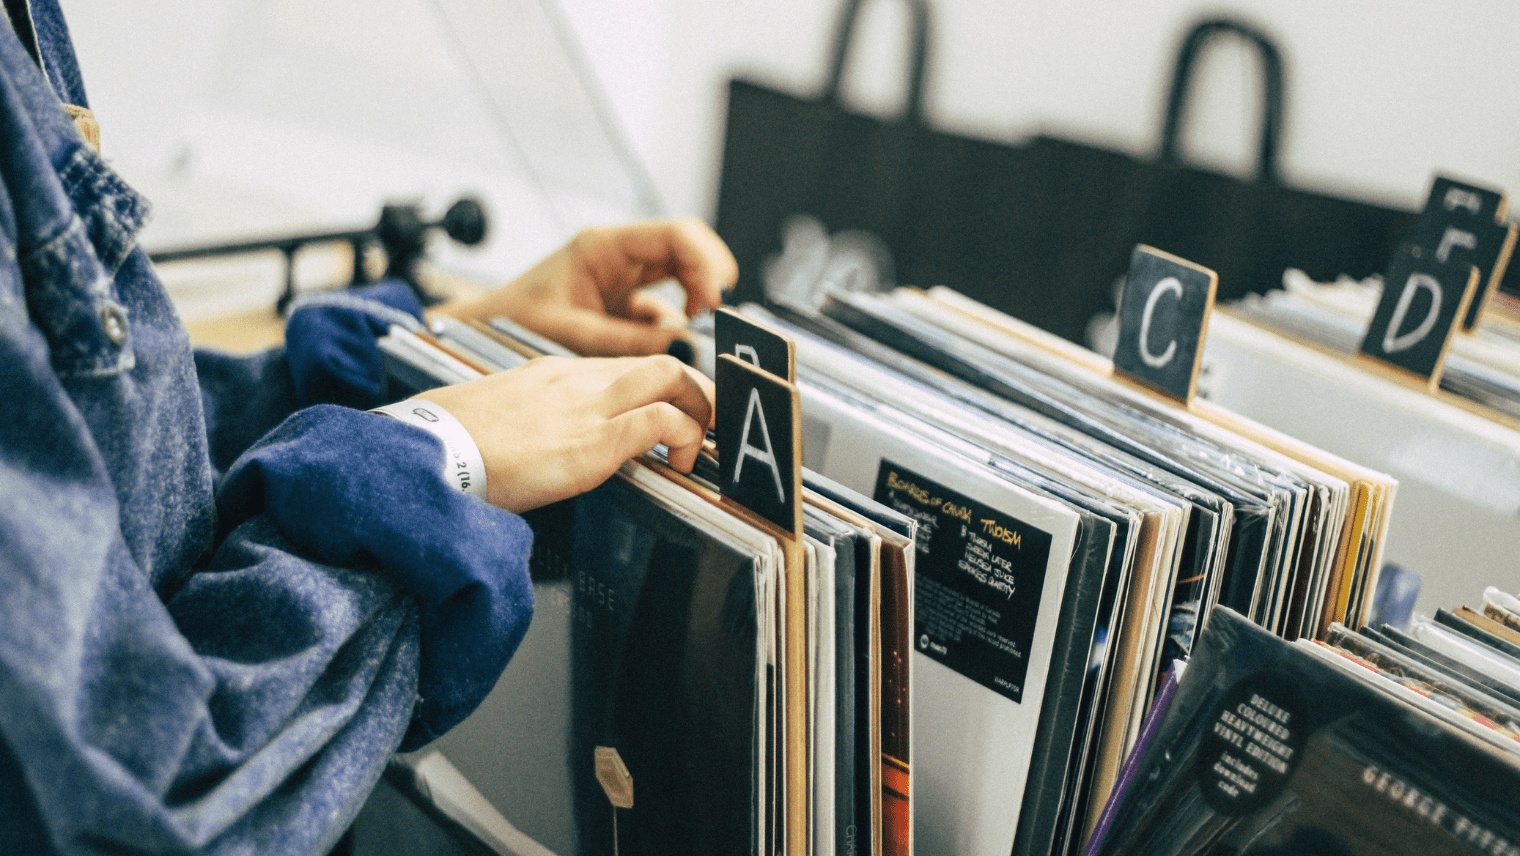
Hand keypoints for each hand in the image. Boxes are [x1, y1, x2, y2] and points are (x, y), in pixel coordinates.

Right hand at [416, 354, 713, 512]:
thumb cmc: (447, 444)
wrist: (427, 453)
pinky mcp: (594, 440)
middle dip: (696, 393)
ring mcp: (588, 406)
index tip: (669, 413)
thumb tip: (536, 446)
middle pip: (661, 362)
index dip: (658, 389)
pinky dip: (682, 439)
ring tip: (696, 446)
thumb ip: (529, 423)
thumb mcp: (495, 420)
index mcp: (552, 373)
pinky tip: (677, 464)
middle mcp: (576, 379)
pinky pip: (660, 422)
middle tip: (702, 427)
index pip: (623, 366)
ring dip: (698, 412)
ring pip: (672, 377)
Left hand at [436, 218, 736, 355]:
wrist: (479, 332)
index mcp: (603, 247)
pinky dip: (673, 326)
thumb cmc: (513, 322)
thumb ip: (628, 340)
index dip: (706, 261)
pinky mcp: (622, 302)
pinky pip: (663, 306)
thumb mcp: (573, 332)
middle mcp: (618, 255)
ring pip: (680, 277)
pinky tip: (666, 346)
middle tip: (715, 316)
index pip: (675, 235)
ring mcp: (622, 277)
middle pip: (686, 249)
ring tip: (691, 335)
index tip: (717, 298)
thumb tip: (683, 345)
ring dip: (694, 303)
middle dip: (709, 279)